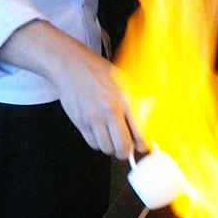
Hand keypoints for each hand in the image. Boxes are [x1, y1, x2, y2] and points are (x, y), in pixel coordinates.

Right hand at [0, 20, 146, 158]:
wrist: (72, 66)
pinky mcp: (80, 122)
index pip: (139, 133)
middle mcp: (109, 111)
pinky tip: (99, 132)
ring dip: (111, 147)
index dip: (143, 146)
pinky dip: (98, 142)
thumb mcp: (126, 83)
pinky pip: (92, 144)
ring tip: (111, 137)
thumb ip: (136, 104)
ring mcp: (93, 118)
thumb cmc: (99, 72)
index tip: (143, 147)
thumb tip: (145, 125)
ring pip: (106, 149)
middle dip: (126, 151)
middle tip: (126, 147)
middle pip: (122, 147)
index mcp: (125, 100)